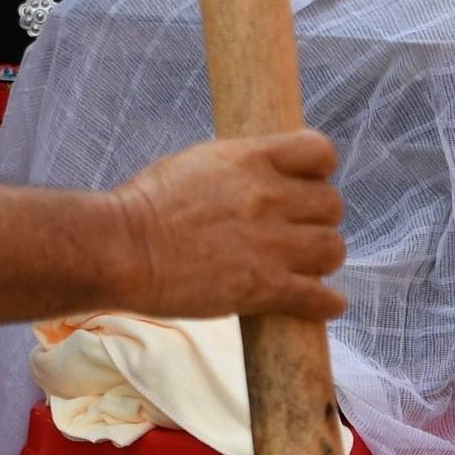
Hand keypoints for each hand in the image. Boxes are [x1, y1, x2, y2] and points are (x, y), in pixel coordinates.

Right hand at [107, 130, 344, 323]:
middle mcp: (268, 197)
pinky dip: (325, 303)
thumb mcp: (196, 164)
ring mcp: (270, 244)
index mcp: (250, 159)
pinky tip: (317, 303)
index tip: (305, 185)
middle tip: (298, 233)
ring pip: (333, 249)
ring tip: (304, 267)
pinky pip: (320, 297)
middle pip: (332, 205)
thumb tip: (261, 174)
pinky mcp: (264, 287)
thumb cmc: (145, 206)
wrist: (121, 250)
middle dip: (318, 219)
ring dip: (322, 259)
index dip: (318, 171)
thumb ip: (239, 167)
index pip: (319, 151)